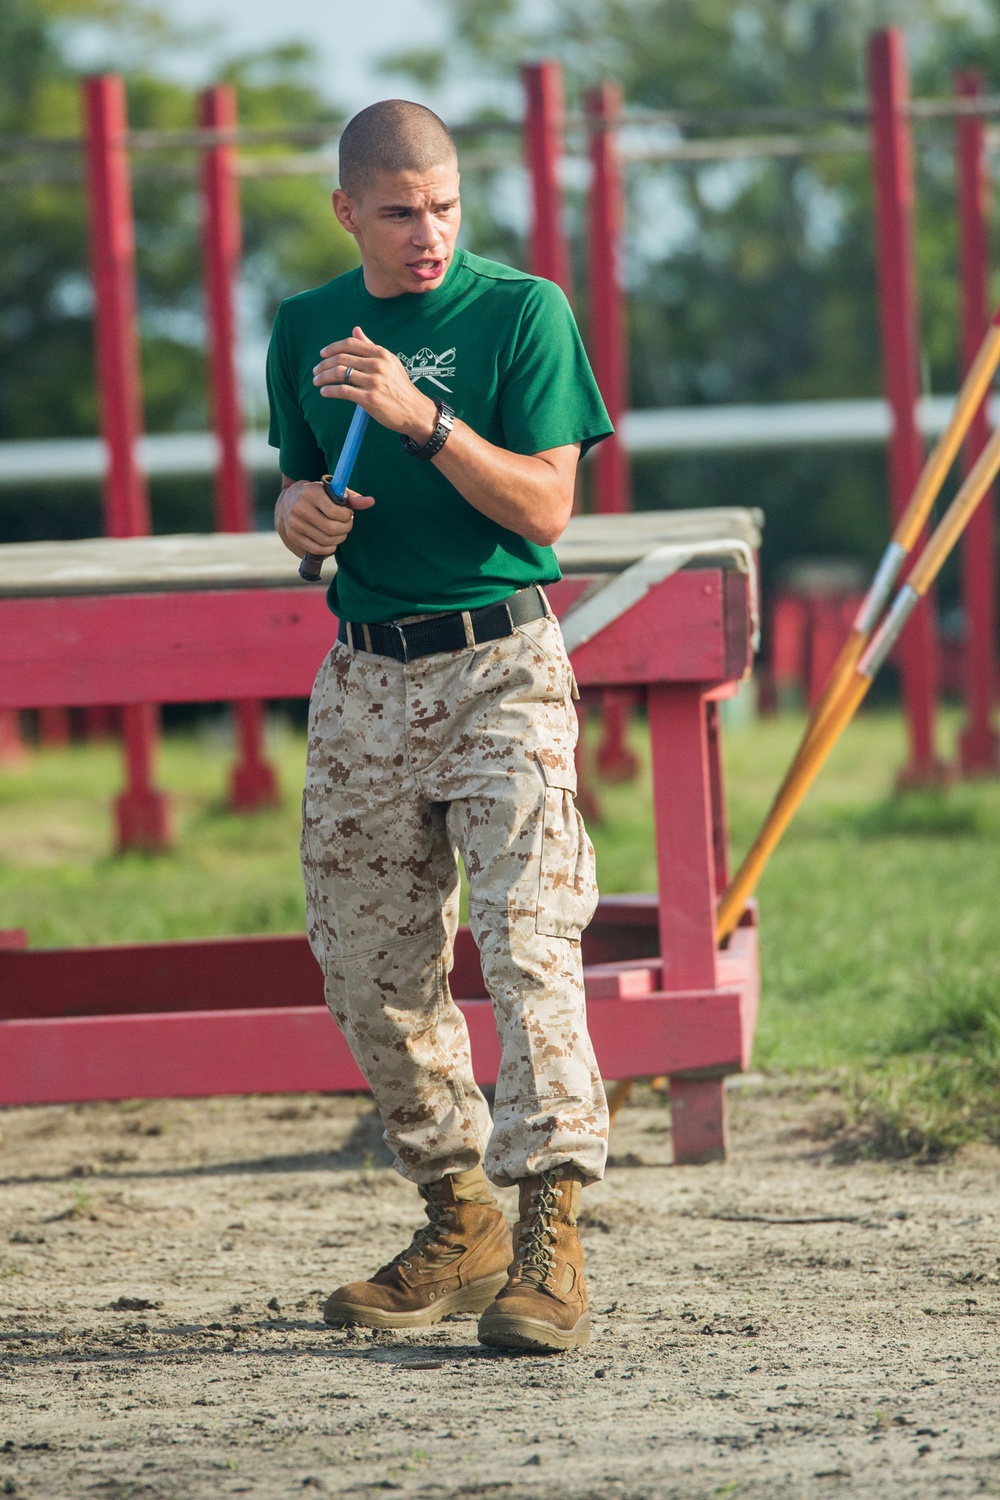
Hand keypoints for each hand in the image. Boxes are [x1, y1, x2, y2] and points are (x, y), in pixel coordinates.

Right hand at [275, 479, 373, 559]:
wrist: (288, 502)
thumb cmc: (317, 496)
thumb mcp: (331, 491)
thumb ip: (352, 497)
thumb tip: (371, 502)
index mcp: (311, 493)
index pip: (335, 512)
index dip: (347, 516)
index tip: (348, 514)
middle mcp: (300, 508)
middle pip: (332, 529)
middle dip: (345, 529)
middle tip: (347, 524)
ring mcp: (294, 524)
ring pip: (326, 541)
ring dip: (339, 539)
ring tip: (340, 532)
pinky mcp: (293, 536)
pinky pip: (318, 549)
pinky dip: (330, 548)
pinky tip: (332, 541)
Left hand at [312, 325, 438, 442]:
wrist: (414, 411)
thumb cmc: (400, 388)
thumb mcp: (390, 363)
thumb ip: (371, 347)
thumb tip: (356, 331)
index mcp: (381, 354)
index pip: (351, 344)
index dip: (332, 348)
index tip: (322, 354)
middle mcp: (377, 365)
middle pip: (342, 358)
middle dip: (324, 364)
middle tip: (315, 371)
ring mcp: (373, 381)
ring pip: (339, 373)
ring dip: (323, 377)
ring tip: (317, 381)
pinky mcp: (370, 398)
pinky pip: (343, 391)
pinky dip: (330, 391)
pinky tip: (324, 392)